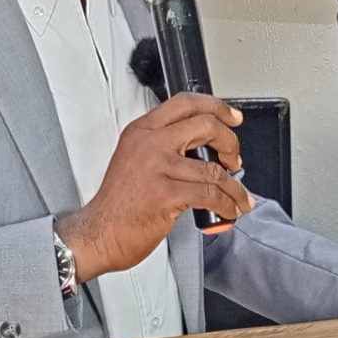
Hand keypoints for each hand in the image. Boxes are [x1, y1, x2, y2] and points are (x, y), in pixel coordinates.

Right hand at [57, 93, 252, 279]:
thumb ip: (163, 146)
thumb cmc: (116, 205)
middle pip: (206, 125)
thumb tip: (201, 148)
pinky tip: (228, 210)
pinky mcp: (167, 194)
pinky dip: (227, 204)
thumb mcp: (134, 160)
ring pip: (214, 168)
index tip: (232, 117)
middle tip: (235, 158)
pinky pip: (211, 194)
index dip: (216, 107)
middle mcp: (150, 143)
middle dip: (231, 142)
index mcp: (142, 131)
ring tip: (238, 197)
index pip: (186, 103)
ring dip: (235, 186)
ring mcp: (158, 167)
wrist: (98, 234)